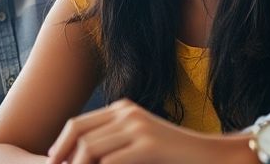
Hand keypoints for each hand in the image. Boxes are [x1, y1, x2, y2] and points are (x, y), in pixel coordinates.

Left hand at [46, 99, 240, 163]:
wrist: (216, 155)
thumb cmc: (178, 155)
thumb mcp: (144, 142)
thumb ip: (119, 144)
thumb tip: (89, 156)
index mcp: (123, 110)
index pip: (79, 123)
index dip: (61, 142)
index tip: (53, 160)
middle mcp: (127, 113)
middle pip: (79, 132)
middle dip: (61, 154)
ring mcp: (137, 127)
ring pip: (90, 148)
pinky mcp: (147, 145)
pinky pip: (110, 162)